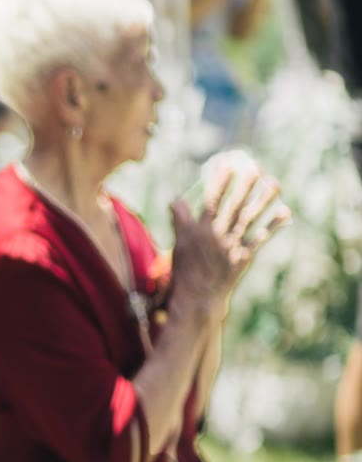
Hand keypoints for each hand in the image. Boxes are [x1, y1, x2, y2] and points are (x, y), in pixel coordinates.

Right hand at [170, 158, 288, 313]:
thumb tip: (176, 200)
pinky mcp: (244, 257)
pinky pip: (260, 239)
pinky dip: (272, 226)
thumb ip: (180, 220)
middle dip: (245, 185)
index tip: (227, 163)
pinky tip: (284, 212)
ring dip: (263, 201)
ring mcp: (233, 246)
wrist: (198, 298)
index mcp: (200, 230)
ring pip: (250, 219)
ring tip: (274, 183)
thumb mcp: (178, 243)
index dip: (219, 181)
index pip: (211, 200)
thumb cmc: (185, 270)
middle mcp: (218, 236)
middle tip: (256, 167)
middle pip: (234, 206)